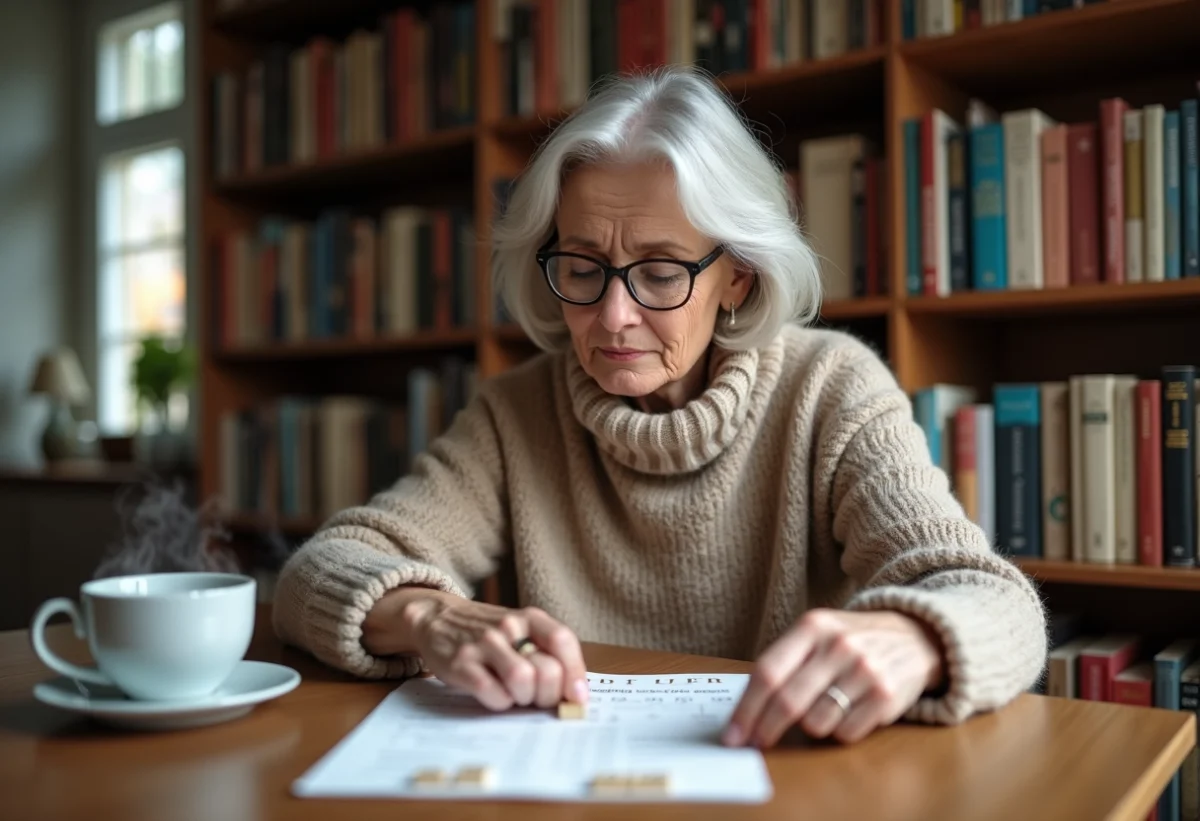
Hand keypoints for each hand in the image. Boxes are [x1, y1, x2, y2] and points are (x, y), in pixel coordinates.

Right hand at [399, 593, 588, 712]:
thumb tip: (576, 694)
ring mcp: (483, 644)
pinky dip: (500, 703)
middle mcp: (508, 626)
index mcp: (529, 618)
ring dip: (524, 700)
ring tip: (516, 696)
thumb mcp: (521, 631)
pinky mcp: (460, 664)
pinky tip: (496, 695)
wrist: (438, 619)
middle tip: (538, 699)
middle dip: (548, 696)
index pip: (563, 641)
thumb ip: (547, 654)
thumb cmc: (489, 634)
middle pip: (547, 670)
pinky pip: (493, 693)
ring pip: (522, 680)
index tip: (577, 698)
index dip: (576, 673)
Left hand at [723, 609, 943, 747]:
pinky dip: (839, 731)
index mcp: (813, 626)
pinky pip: (845, 733)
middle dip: (765, 730)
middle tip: (755, 744)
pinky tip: (849, 711)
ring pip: (816, 723)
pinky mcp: (886, 696)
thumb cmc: (850, 641)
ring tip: (823, 709)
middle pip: (787, 701)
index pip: (768, 672)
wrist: (914, 636)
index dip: (746, 709)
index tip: (733, 734)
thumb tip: (746, 712)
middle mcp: (839, 646)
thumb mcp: (818, 634)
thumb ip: (785, 663)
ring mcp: (865, 670)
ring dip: (811, 727)